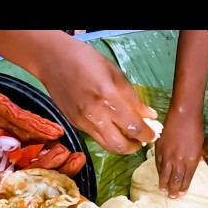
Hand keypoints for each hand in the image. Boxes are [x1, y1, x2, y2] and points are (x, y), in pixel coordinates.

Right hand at [39, 40, 159, 153]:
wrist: (53, 61)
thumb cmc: (86, 60)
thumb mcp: (115, 73)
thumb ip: (133, 98)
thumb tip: (149, 116)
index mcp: (108, 98)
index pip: (133, 126)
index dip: (147, 134)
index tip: (154, 134)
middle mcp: (95, 115)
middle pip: (119, 145)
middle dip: (135, 146)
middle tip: (142, 139)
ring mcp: (83, 122)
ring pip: (107, 146)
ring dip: (121, 146)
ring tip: (129, 138)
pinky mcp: (75, 124)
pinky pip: (96, 137)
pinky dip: (108, 137)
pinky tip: (113, 128)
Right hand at [154, 109, 203, 196]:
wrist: (183, 115)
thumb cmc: (195, 128)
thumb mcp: (200, 146)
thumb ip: (195, 159)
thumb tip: (192, 167)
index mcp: (191, 160)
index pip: (186, 178)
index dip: (183, 187)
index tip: (181, 194)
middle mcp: (178, 160)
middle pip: (174, 179)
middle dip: (173, 190)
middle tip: (171, 197)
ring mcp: (167, 155)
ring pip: (164, 174)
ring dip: (164, 183)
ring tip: (163, 190)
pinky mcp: (159, 149)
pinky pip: (158, 164)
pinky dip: (159, 171)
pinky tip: (159, 175)